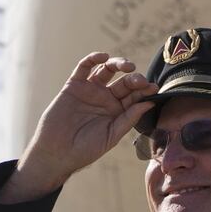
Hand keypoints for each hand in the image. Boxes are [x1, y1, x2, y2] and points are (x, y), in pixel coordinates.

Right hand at [0, 53, 156, 202]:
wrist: (56, 154)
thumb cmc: (85, 150)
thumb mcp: (111, 136)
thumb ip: (129, 119)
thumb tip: (150, 103)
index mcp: (118, 111)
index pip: (135, 95)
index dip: (145, 90)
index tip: (154, 88)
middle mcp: (106, 98)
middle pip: (125, 81)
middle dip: (135, 79)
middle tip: (141, 81)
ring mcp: (90, 90)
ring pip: (107, 70)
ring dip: (119, 63)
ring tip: (128, 66)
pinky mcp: (74, 85)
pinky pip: (84, 67)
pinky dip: (93, 58)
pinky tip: (103, 57)